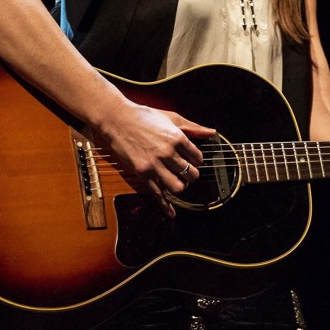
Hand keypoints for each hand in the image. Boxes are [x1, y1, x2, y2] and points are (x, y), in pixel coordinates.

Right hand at [99, 101, 214, 216]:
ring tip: (178, 180)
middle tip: (186, 171)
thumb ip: (193, 127)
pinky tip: (171, 213)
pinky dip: (166, 206)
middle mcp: (168, 153)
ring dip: (181, 186)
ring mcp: (154, 165)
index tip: (191, 159)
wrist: (118, 119)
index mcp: (177, 138)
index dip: (196, 160)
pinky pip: (157, 194)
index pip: (198, 158)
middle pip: (191, 174)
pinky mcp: (142, 173)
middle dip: (191, 175)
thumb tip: (212, 132)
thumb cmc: (145, 116)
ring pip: (178, 187)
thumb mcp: (172, 118)